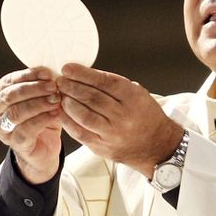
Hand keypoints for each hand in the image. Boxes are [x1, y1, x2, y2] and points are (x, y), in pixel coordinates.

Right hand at [0, 68, 63, 184]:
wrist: (43, 148)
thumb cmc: (40, 117)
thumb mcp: (37, 98)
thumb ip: (40, 85)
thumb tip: (52, 71)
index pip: (10, 80)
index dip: (29, 75)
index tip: (48, 73)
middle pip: (10, 95)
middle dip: (33, 88)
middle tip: (53, 86)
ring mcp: (1, 128)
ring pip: (16, 112)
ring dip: (38, 103)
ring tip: (56, 99)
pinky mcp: (14, 142)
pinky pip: (27, 128)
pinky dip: (43, 118)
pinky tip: (56, 113)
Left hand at [55, 64, 183, 177]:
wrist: (156, 145)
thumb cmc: (144, 114)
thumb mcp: (137, 93)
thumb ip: (113, 84)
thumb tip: (83, 74)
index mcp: (133, 98)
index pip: (104, 82)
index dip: (83, 74)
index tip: (68, 68)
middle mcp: (124, 116)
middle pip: (91, 98)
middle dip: (71, 87)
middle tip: (60, 80)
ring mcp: (113, 133)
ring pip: (83, 115)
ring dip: (68, 102)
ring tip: (60, 94)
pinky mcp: (103, 147)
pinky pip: (80, 133)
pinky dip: (68, 121)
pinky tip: (61, 112)